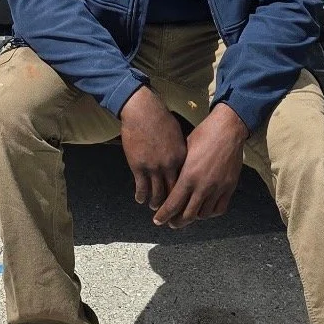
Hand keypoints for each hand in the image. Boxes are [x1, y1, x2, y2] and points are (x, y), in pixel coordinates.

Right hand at [119, 87, 185, 209]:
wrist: (143, 111)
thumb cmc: (161, 119)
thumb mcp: (177, 135)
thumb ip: (181, 152)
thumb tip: (183, 163)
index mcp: (181, 157)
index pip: (185, 182)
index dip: (185, 194)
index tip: (184, 201)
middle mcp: (169, 165)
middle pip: (173, 192)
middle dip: (172, 205)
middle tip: (170, 212)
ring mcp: (153, 167)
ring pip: (156, 194)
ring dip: (155, 202)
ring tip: (154, 206)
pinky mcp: (138, 167)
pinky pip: (141, 188)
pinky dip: (141, 196)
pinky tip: (140, 199)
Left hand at [153, 103, 248, 229]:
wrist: (228, 128)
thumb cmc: (204, 134)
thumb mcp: (185, 150)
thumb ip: (179, 169)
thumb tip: (171, 182)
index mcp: (188, 176)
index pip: (173, 204)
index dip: (163, 215)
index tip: (158, 220)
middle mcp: (203, 186)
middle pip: (187, 215)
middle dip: (177, 222)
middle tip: (172, 222)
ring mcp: (218, 188)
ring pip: (203, 214)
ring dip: (194, 216)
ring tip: (188, 214)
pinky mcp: (229, 187)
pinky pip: (220, 208)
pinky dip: (211, 212)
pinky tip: (205, 208)